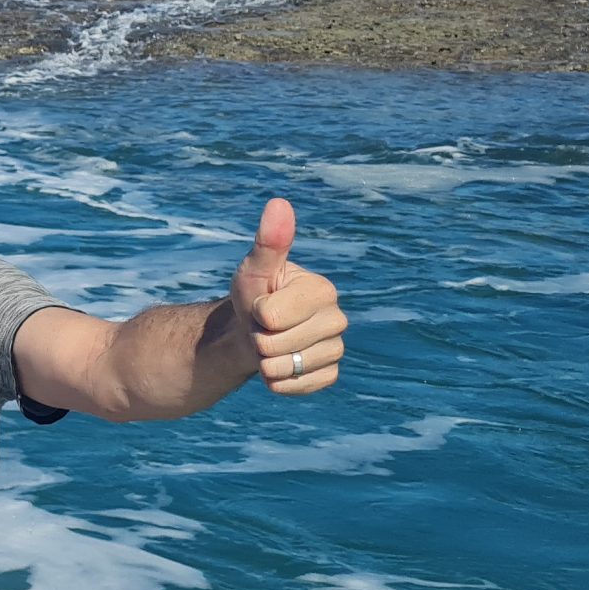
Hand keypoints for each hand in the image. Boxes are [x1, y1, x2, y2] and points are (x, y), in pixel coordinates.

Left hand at [230, 198, 346, 394]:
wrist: (251, 331)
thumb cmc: (252, 295)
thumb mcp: (254, 269)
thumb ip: (269, 242)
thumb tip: (279, 203)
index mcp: (323, 290)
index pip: (271, 316)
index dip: (255, 313)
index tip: (260, 304)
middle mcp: (337, 319)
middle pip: (276, 344)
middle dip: (258, 339)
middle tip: (263, 327)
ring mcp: (336, 348)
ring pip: (286, 367)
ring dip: (266, 362)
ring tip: (270, 345)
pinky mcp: (329, 374)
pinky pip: (298, 386)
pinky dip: (279, 382)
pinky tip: (279, 366)